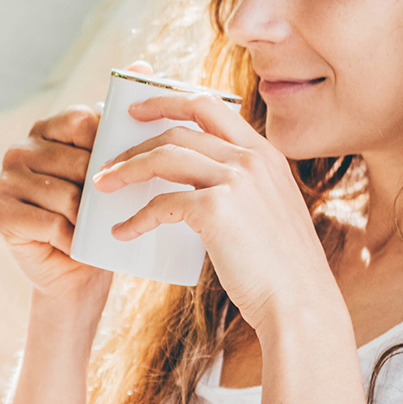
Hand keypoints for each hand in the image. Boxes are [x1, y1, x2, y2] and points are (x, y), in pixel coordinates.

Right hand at [0, 105, 113, 312]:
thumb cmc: (100, 217)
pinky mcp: (0, 215)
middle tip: (108, 211)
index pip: (83, 121)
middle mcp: (21, 149)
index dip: (107, 149)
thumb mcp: (116, 165)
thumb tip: (142, 64)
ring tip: (91, 229)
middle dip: (100, 191)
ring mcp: (5, 180)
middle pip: (75, 161)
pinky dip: (66, 238)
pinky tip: (71, 244)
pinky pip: (46, 222)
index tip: (121, 172)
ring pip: (63, 194)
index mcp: (48, 129)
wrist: (78, 272)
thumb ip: (123, 119)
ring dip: (85, 219)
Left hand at [90, 88, 341, 338]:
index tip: (141, 109)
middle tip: (109, 156)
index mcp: (265, 153)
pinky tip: (123, 233)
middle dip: (138, 137)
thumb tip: (199, 194)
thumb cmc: (281, 270)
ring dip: (127, 170)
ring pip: (165, 157)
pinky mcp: (217, 210)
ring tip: (102, 186)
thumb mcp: (269, 213)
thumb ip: (243, 191)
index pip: (211, 106)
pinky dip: (137, 219)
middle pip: (181, 127)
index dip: (170, 101)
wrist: (299, 302)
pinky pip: (163, 205)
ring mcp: (236, 180)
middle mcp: (252, 158)